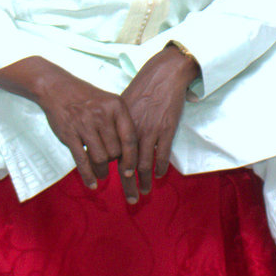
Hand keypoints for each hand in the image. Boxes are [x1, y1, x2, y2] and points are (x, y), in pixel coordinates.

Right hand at [0, 57, 131, 191]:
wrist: (57, 88)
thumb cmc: (87, 99)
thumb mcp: (109, 103)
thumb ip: (120, 124)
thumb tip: (131, 154)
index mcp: (117, 106)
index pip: (130, 138)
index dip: (131, 158)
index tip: (131, 171)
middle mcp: (102, 115)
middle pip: (115, 151)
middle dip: (114, 162)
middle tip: (111, 164)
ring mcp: (85, 124)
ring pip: (100, 158)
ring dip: (102, 170)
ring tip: (102, 173)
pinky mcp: (69, 134)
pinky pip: (82, 160)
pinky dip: (88, 175)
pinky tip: (92, 184)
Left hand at [118, 44, 198, 202]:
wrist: (164, 74)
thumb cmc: (142, 87)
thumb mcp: (123, 104)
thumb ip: (116, 124)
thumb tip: (108, 139)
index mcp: (119, 125)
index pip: (112, 154)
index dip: (111, 171)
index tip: (110, 184)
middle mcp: (132, 131)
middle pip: (128, 165)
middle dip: (128, 185)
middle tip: (130, 201)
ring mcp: (150, 131)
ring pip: (145, 164)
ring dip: (144, 181)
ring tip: (144, 192)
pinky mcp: (167, 130)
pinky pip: (162, 155)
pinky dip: (160, 168)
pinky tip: (159, 175)